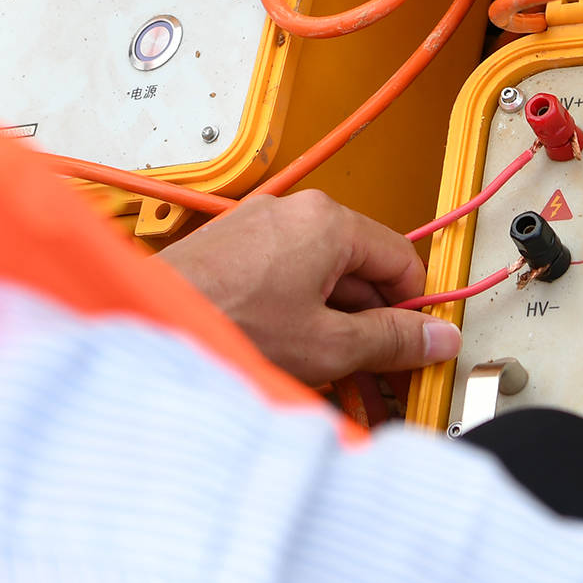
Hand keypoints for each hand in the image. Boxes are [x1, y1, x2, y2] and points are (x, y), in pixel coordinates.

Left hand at [156, 190, 459, 386]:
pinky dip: (295, 314)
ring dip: (332, 322)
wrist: (148, 324)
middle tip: (374, 366)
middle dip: (370, 320)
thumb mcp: (328, 345)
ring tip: (326, 371)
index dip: (415, 307)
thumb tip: (435, 338)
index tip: (417, 341)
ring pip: (320, 276)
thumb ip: (391, 340)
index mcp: (328, 221)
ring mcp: (257, 227)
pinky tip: (287, 354)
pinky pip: (284, 278)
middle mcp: (293, 212)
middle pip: (360, 267)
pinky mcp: (230, 248)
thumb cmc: (225, 324)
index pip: (402, 258)